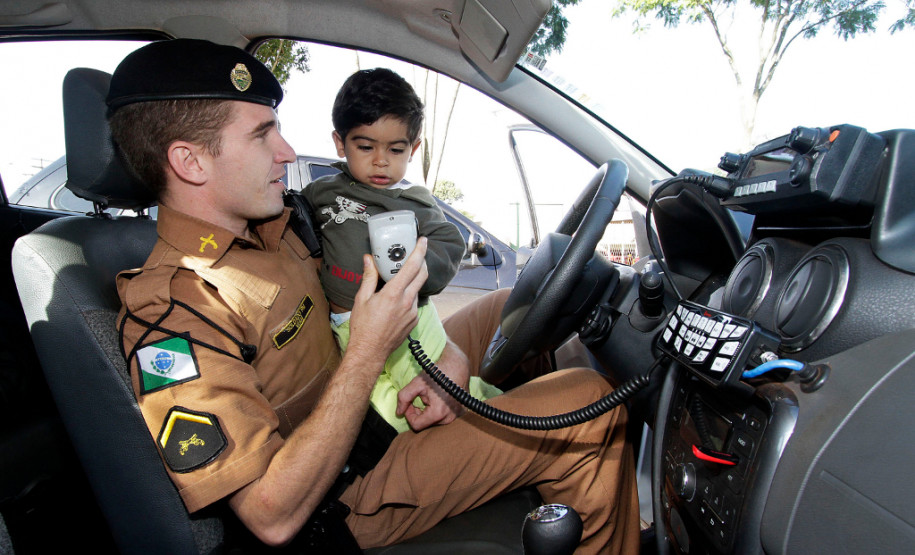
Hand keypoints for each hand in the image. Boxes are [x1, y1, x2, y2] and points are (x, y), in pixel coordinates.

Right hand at [347, 237, 428, 361]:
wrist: (370, 352)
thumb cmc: (363, 327)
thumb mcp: (362, 299)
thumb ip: (368, 277)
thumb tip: (369, 260)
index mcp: (394, 294)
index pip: (412, 266)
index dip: (420, 251)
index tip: (423, 241)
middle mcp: (407, 302)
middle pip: (422, 275)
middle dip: (422, 261)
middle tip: (416, 254)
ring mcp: (413, 312)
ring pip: (417, 289)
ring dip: (412, 281)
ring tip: (399, 280)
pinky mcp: (414, 321)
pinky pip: (415, 303)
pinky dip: (409, 296)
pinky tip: (397, 300)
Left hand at [396, 341, 468, 430]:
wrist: (458, 365)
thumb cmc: (437, 372)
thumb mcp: (417, 383)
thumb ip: (404, 398)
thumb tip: (398, 412)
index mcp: (438, 413)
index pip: (416, 425)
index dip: (409, 414)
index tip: (410, 402)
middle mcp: (449, 418)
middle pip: (426, 423)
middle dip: (419, 412)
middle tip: (419, 397)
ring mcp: (456, 416)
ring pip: (434, 421)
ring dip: (428, 410)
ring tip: (430, 396)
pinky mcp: (460, 412)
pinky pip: (444, 416)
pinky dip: (438, 410)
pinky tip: (438, 398)